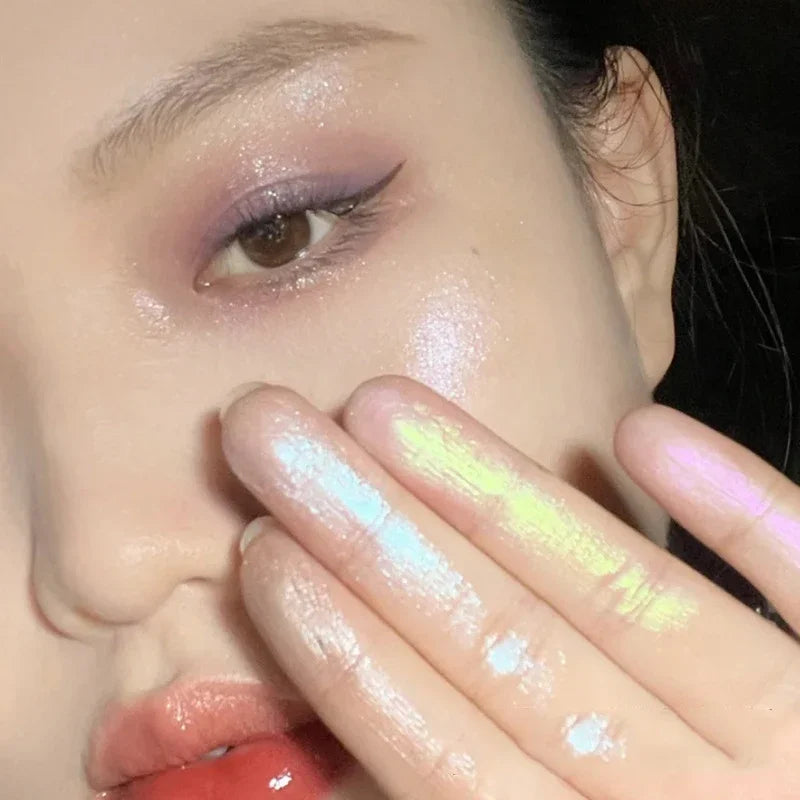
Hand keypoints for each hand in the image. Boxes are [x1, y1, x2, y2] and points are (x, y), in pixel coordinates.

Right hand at [220, 375, 799, 799]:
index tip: (265, 547)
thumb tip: (391, 699)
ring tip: (385, 409)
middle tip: (277, 433)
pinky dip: (744, 512)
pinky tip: (640, 431)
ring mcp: (791, 755)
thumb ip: (485, 785)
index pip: (448, 752)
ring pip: (622, 607)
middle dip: (377, 541)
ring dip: (496, 500)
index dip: (350, 652)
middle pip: (510, 656)